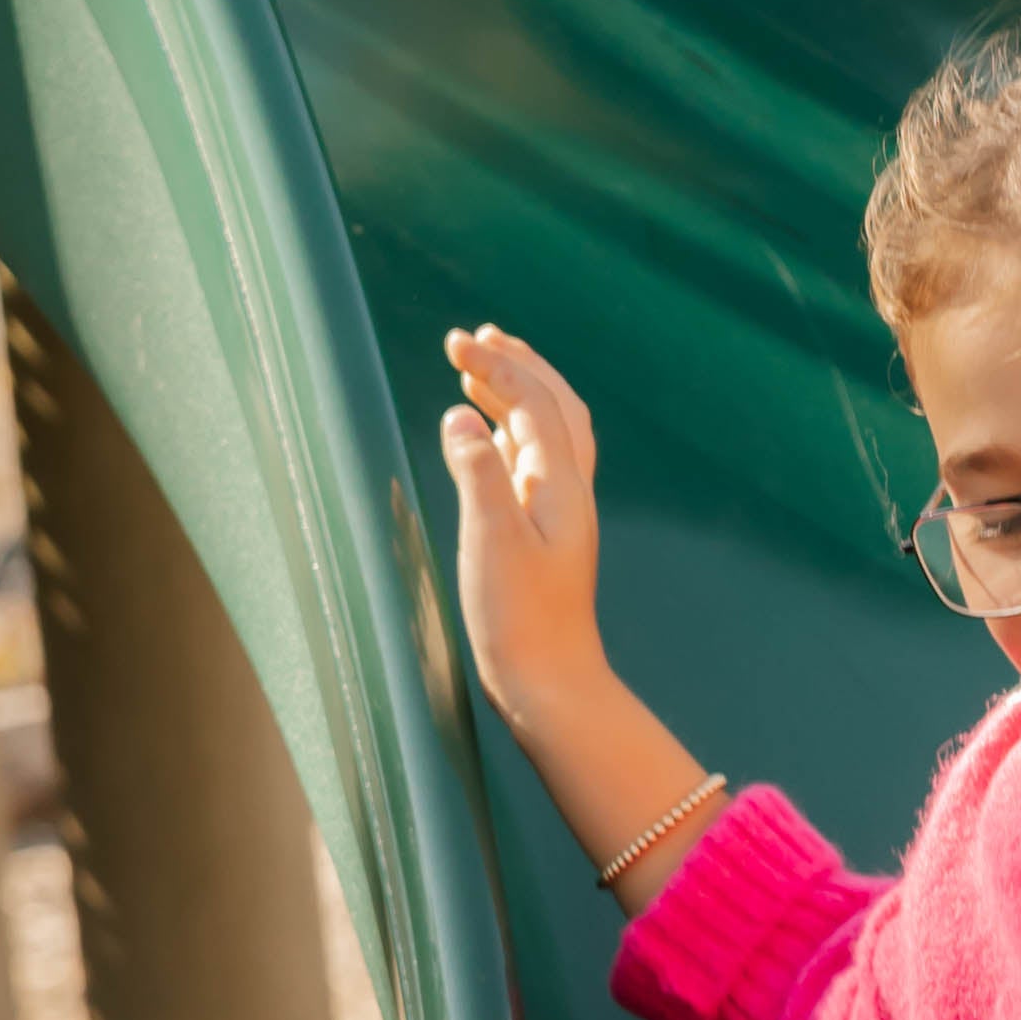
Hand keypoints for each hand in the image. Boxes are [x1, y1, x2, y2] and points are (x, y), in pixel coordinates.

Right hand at [439, 324, 607, 734]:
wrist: (549, 683)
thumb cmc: (519, 618)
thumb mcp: (491, 540)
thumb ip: (476, 473)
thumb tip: (461, 414)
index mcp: (560, 485)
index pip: (534, 401)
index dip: (497, 365)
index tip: (453, 343)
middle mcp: (567, 491)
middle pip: (556, 407)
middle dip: (519, 364)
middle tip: (478, 336)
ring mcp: (557, 514)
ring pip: (546, 434)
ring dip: (518, 394)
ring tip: (479, 369)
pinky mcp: (542, 536)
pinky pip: (532, 465)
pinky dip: (510, 433)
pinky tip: (487, 432)